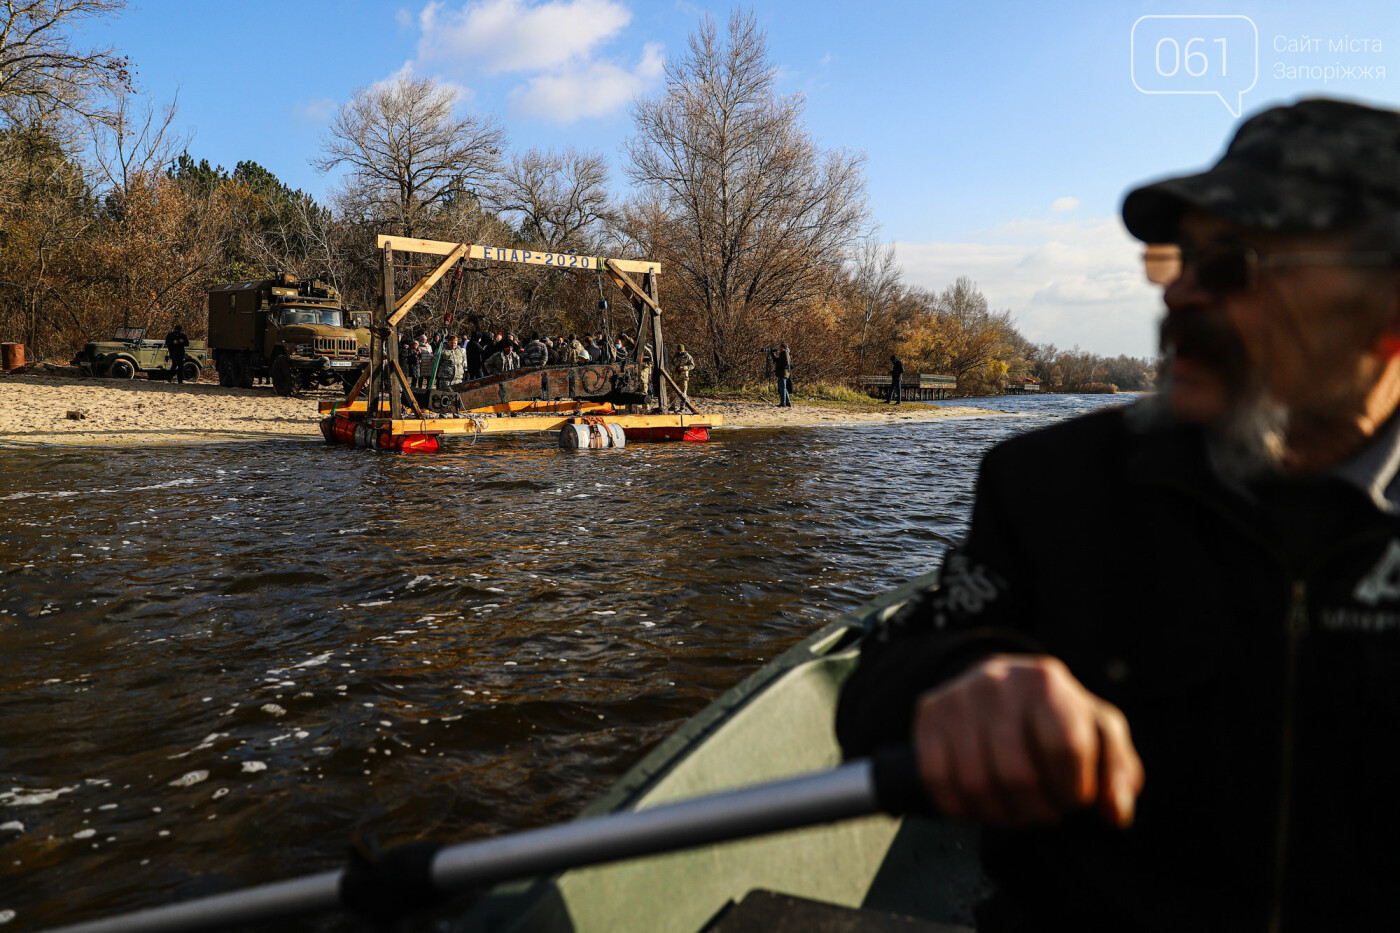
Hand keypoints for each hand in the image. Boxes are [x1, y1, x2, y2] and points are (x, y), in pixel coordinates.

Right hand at [911, 654, 1142, 827]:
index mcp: (1046, 681)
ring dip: (1001, 814)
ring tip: (1016, 810)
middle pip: (1017, 774)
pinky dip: (962, 808)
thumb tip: (1114, 814)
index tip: (1074, 799)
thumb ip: (1118, 771)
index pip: (1065, 748)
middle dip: (1037, 810)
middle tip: (1045, 811)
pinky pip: (937, 781)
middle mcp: (998, 682)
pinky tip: (982, 804)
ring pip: (975, 784)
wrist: (1000, 686)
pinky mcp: (928, 714)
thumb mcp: (1099, 732)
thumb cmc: (1056, 718)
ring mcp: (957, 697)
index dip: (1074, 790)